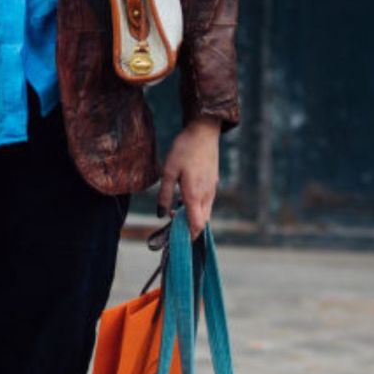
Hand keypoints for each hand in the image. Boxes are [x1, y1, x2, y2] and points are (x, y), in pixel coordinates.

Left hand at [156, 117, 221, 239]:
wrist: (204, 132)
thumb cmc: (184, 149)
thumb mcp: (168, 172)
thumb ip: (164, 195)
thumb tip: (161, 214)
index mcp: (195, 195)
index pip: (196, 225)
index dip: (188, 236)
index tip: (176, 241)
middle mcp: (206, 196)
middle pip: (202, 223)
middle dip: (188, 230)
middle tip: (172, 228)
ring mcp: (212, 190)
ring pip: (205, 214)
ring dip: (192, 219)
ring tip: (174, 212)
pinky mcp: (213, 185)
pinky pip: (206, 204)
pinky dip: (196, 209)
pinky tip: (183, 201)